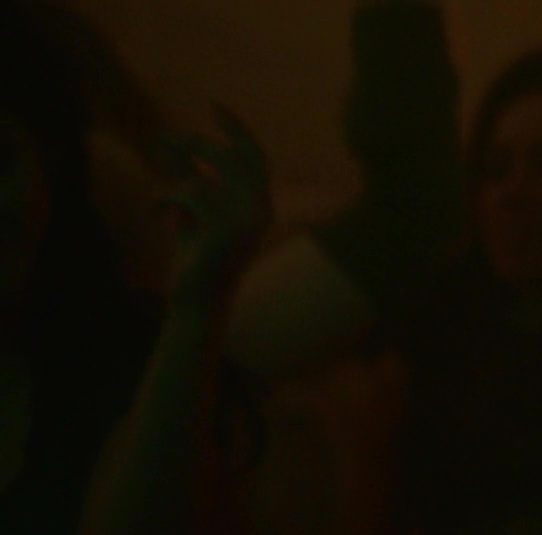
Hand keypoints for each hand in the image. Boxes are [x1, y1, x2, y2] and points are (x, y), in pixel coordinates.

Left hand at [161, 106, 272, 303]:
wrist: (198, 298)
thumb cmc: (196, 255)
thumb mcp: (190, 209)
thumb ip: (187, 176)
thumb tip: (174, 141)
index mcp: (261, 206)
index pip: (255, 157)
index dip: (236, 129)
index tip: (213, 105)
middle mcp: (261, 211)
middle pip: (229, 158)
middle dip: (195, 143)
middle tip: (165, 139)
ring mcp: (246, 221)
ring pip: (201, 180)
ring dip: (171, 185)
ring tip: (159, 197)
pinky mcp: (225, 230)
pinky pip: (188, 196)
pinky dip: (164, 198)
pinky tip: (155, 212)